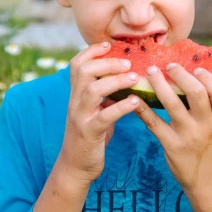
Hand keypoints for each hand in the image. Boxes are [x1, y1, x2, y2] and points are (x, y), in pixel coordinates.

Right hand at [58, 42, 139, 185]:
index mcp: (76, 94)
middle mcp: (75, 102)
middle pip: (84, 71)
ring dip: (116, 81)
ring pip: (93, 90)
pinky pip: (105, 116)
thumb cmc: (90, 136)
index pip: (77, 64)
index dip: (92, 51)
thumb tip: (126, 76)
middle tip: (128, 62)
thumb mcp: (94, 110)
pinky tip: (136, 102)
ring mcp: (80, 117)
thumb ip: (104, 94)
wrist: (76, 166)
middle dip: (107, 62)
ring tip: (135, 78)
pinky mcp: (89, 133)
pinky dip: (122, 107)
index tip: (110, 44)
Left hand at [133, 63, 211, 194]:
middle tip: (169, 65)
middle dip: (180, 75)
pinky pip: (153, 123)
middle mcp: (206, 125)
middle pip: (196, 93)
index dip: (209, 78)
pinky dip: (142, 108)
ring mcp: (188, 136)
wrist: (210, 183)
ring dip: (159, 84)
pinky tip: (134, 98)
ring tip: (150, 72)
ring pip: (171, 104)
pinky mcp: (171, 146)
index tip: (196, 69)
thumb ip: (210, 105)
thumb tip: (193, 74)